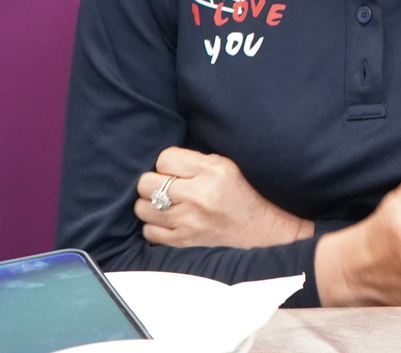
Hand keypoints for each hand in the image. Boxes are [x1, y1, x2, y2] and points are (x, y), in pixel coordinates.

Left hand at [134, 147, 311, 248]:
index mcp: (210, 172)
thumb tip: (161, 162)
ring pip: (142, 208)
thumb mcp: (225, 164)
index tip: (177, 170)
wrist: (259, 227)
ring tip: (166, 203)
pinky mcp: (182, 241)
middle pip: (146, 183)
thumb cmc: (241, 191)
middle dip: (154, 182)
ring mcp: (187, 221)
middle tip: (168, 186)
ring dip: (151, 204)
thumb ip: (193, 160)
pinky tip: (168, 220)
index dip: (168, 163)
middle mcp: (196, 196)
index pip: (164, 158)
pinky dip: (155, 225)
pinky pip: (149, 231)